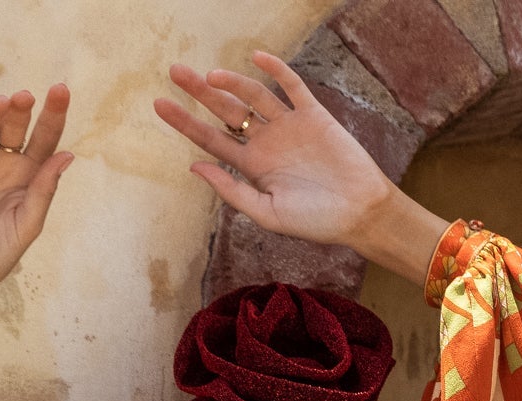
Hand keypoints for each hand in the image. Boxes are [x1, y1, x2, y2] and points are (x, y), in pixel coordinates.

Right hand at [0, 84, 76, 300]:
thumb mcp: (29, 224)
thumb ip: (44, 191)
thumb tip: (66, 156)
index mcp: (29, 175)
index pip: (44, 139)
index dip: (53, 115)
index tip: (60, 90)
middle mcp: (4, 165)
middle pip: (13, 129)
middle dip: (19, 110)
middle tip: (25, 96)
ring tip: (2, 103)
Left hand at [155, 53, 444, 278]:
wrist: (361, 214)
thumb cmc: (316, 222)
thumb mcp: (267, 213)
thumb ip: (232, 191)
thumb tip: (194, 166)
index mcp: (253, 166)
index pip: (211, 139)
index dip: (185, 122)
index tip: (159, 105)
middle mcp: (267, 142)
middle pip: (226, 111)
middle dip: (199, 93)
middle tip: (176, 72)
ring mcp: (289, 126)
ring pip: (254, 96)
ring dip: (233, 83)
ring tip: (211, 76)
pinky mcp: (314, 115)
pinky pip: (292, 87)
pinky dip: (276, 71)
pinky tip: (257, 58)